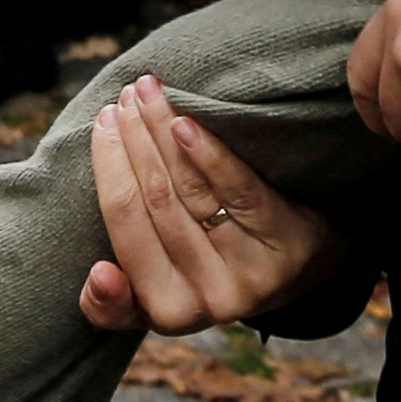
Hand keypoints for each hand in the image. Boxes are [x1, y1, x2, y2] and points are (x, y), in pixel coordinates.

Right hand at [77, 75, 356, 335]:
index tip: (102, 124)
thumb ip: (113, 301)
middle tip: (123, 97)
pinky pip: (240, 192)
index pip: (124, 227)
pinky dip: (208, 155)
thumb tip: (99, 274)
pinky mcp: (286, 242)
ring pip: (192, 190)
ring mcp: (250, 271)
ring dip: (162, 131)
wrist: (301, 268)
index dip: (109, 170)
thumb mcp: (156, 297)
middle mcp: (208, 299)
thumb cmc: (210, 268)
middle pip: (156, 201)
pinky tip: (185, 122)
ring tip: (148, 90)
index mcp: (166, 311)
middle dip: (134, 140)